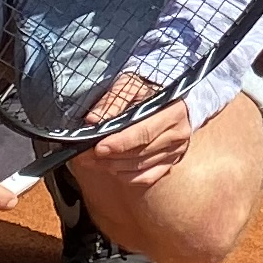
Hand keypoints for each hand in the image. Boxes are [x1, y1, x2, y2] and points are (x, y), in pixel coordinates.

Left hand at [75, 83, 193, 193]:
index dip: (119, 143)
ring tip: (91, 161)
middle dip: (109, 157)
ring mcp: (176, 151)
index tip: (97, 147)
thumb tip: (92, 120)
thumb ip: (113, 101)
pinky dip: (126, 176)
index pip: (144, 133)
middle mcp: (178, 134)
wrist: (176, 96)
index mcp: (173, 111)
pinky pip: (146, 177)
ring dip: (112, 167)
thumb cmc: (152, 87)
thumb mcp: (133, 84)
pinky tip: (111, 167)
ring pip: (140, 167)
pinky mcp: (171, 161)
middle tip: (84, 155)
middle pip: (140, 153)